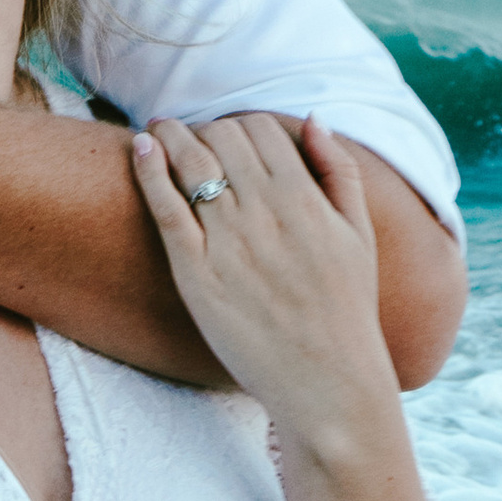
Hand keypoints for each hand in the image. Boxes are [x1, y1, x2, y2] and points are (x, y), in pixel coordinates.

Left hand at [131, 112, 401, 445]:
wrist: (327, 381)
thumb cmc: (347, 310)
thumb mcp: (359, 234)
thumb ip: (339, 171)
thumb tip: (312, 119)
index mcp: (306, 199)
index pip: (260, 129)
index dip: (239, 125)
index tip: (227, 135)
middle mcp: (265, 213)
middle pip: (221, 138)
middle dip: (204, 129)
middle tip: (190, 136)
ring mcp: (228, 242)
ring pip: (190, 162)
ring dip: (171, 135)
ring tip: (157, 129)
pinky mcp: (196, 274)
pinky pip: (165, 207)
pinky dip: (149, 170)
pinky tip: (142, 148)